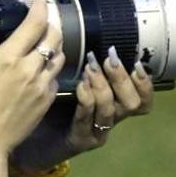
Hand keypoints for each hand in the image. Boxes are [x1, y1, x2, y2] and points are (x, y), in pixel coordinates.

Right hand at [0, 0, 65, 158]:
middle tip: (46, 11)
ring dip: (54, 43)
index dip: (41, 5)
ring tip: (45, 38)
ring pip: (59, 56)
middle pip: (55, 35)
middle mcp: (30, 69)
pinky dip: (50, 67)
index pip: (35, 22)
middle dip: (53, 19)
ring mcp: (42, 87)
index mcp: (8, 57)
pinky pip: (55, 77)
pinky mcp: (46, 103)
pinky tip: (40, 66)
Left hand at [9, 46, 153, 170]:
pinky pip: (87, 120)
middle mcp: (110, 120)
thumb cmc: (52, 107)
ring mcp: (96, 132)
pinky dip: (86, 100)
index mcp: (114, 105)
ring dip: (102, 86)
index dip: (145, 82)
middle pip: (134, 104)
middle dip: (122, 78)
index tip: (136, 61)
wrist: (30, 141)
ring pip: (111, 111)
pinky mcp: (79, 140)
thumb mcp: (73, 82)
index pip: (143, 98)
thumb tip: (89, 35)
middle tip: (109, 58)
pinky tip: (80, 85)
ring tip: (91, 67)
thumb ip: (88, 66)